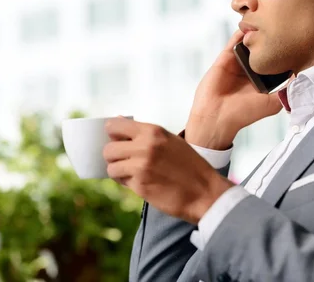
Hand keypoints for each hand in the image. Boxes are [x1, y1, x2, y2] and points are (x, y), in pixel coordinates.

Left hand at [103, 117, 233, 223]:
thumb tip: (117, 121)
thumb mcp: (171, 141)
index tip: (117, 141)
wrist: (205, 192)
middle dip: (113, 157)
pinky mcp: (140, 187)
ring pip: (111, 168)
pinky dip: (128, 183)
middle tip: (124, 161)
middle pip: (108, 149)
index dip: (113, 135)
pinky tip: (142, 182)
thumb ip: (145, 133)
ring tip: (133, 173)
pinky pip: (122, 183)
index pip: (113, 127)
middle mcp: (144, 147)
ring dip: (119, 172)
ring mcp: (140, 168)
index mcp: (152, 132)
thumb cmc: (190, 165)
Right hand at [186, 29, 288, 148]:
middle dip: (272, 39)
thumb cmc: (244, 113)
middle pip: (264, 50)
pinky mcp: (226, 58)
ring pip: (250, 43)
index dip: (285, 52)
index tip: (297, 41)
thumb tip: (304, 77)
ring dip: (256, 34)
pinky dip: (240, 33)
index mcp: (264, 80)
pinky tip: (249, 26)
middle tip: (284, 26)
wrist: (217, 115)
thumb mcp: (273, 103)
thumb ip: (286, 90)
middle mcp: (252, 70)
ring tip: (267, 20)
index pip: (277, 62)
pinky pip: (234, 42)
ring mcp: (239, 63)